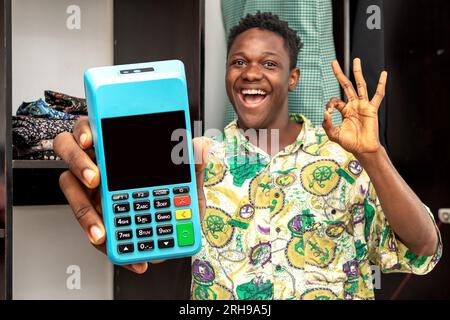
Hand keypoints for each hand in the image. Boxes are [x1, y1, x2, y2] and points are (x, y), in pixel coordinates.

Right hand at [54, 117, 209, 272]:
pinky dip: (104, 241)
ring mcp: (92, 190)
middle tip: (94, 178)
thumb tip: (199, 145)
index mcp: (119, 149)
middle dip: (78, 162)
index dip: (84, 130)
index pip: (94, 129)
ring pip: (72, 192)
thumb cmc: (175, 201)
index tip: (89, 138)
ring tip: (102, 231)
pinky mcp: (94, 216)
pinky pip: (89, 226)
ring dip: (85, 212)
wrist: (176, 235)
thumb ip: (191, 165)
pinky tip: (120, 251)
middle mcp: (100, 164)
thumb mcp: (188, 185)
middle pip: (70, 151)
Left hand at [322, 58, 387, 156]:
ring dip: (357, 72)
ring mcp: (363, 105)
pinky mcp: (372, 109)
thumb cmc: (349, 142)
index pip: (334, 100)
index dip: (329, 103)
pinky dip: (381, 84)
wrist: (362, 149)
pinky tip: (384, 73)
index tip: (328, 112)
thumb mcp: (333, 134)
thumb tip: (325, 112)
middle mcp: (353, 105)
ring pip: (360, 85)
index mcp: (344, 110)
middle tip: (333, 62)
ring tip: (356, 60)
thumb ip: (327, 124)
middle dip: (339, 74)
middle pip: (346, 85)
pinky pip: (378, 95)